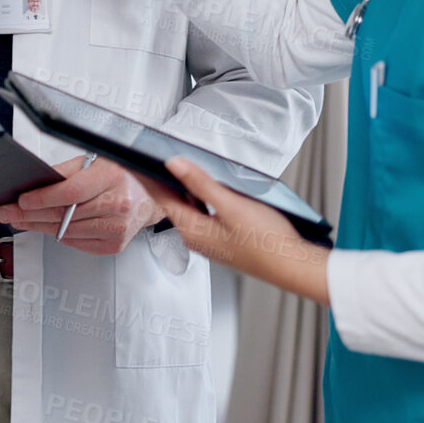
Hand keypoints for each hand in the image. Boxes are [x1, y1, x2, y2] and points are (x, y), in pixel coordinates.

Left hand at [0, 155, 162, 255]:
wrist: (153, 194)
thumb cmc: (124, 173)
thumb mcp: (96, 160)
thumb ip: (67, 172)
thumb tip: (38, 183)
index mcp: (113, 177)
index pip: (70, 192)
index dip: (42, 198)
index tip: (22, 200)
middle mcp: (119, 204)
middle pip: (64, 214)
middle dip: (31, 214)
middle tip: (9, 212)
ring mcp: (118, 228)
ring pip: (67, 232)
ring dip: (40, 227)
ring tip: (21, 221)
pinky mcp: (115, 244)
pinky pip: (78, 243)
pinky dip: (60, 236)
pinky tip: (47, 229)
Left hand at [133, 158, 330, 304]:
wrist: (292, 266)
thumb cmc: (266, 241)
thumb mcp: (231, 205)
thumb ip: (200, 183)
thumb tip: (174, 165)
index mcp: (191, 229)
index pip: (159, 197)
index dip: (145, 176)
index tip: (131, 160)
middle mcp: (194, 237)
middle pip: (171, 202)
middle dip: (162, 179)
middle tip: (154, 156)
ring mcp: (208, 240)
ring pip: (188, 207)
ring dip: (183, 188)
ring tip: (179, 166)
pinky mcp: (221, 240)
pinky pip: (202, 214)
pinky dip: (199, 198)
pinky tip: (209, 187)